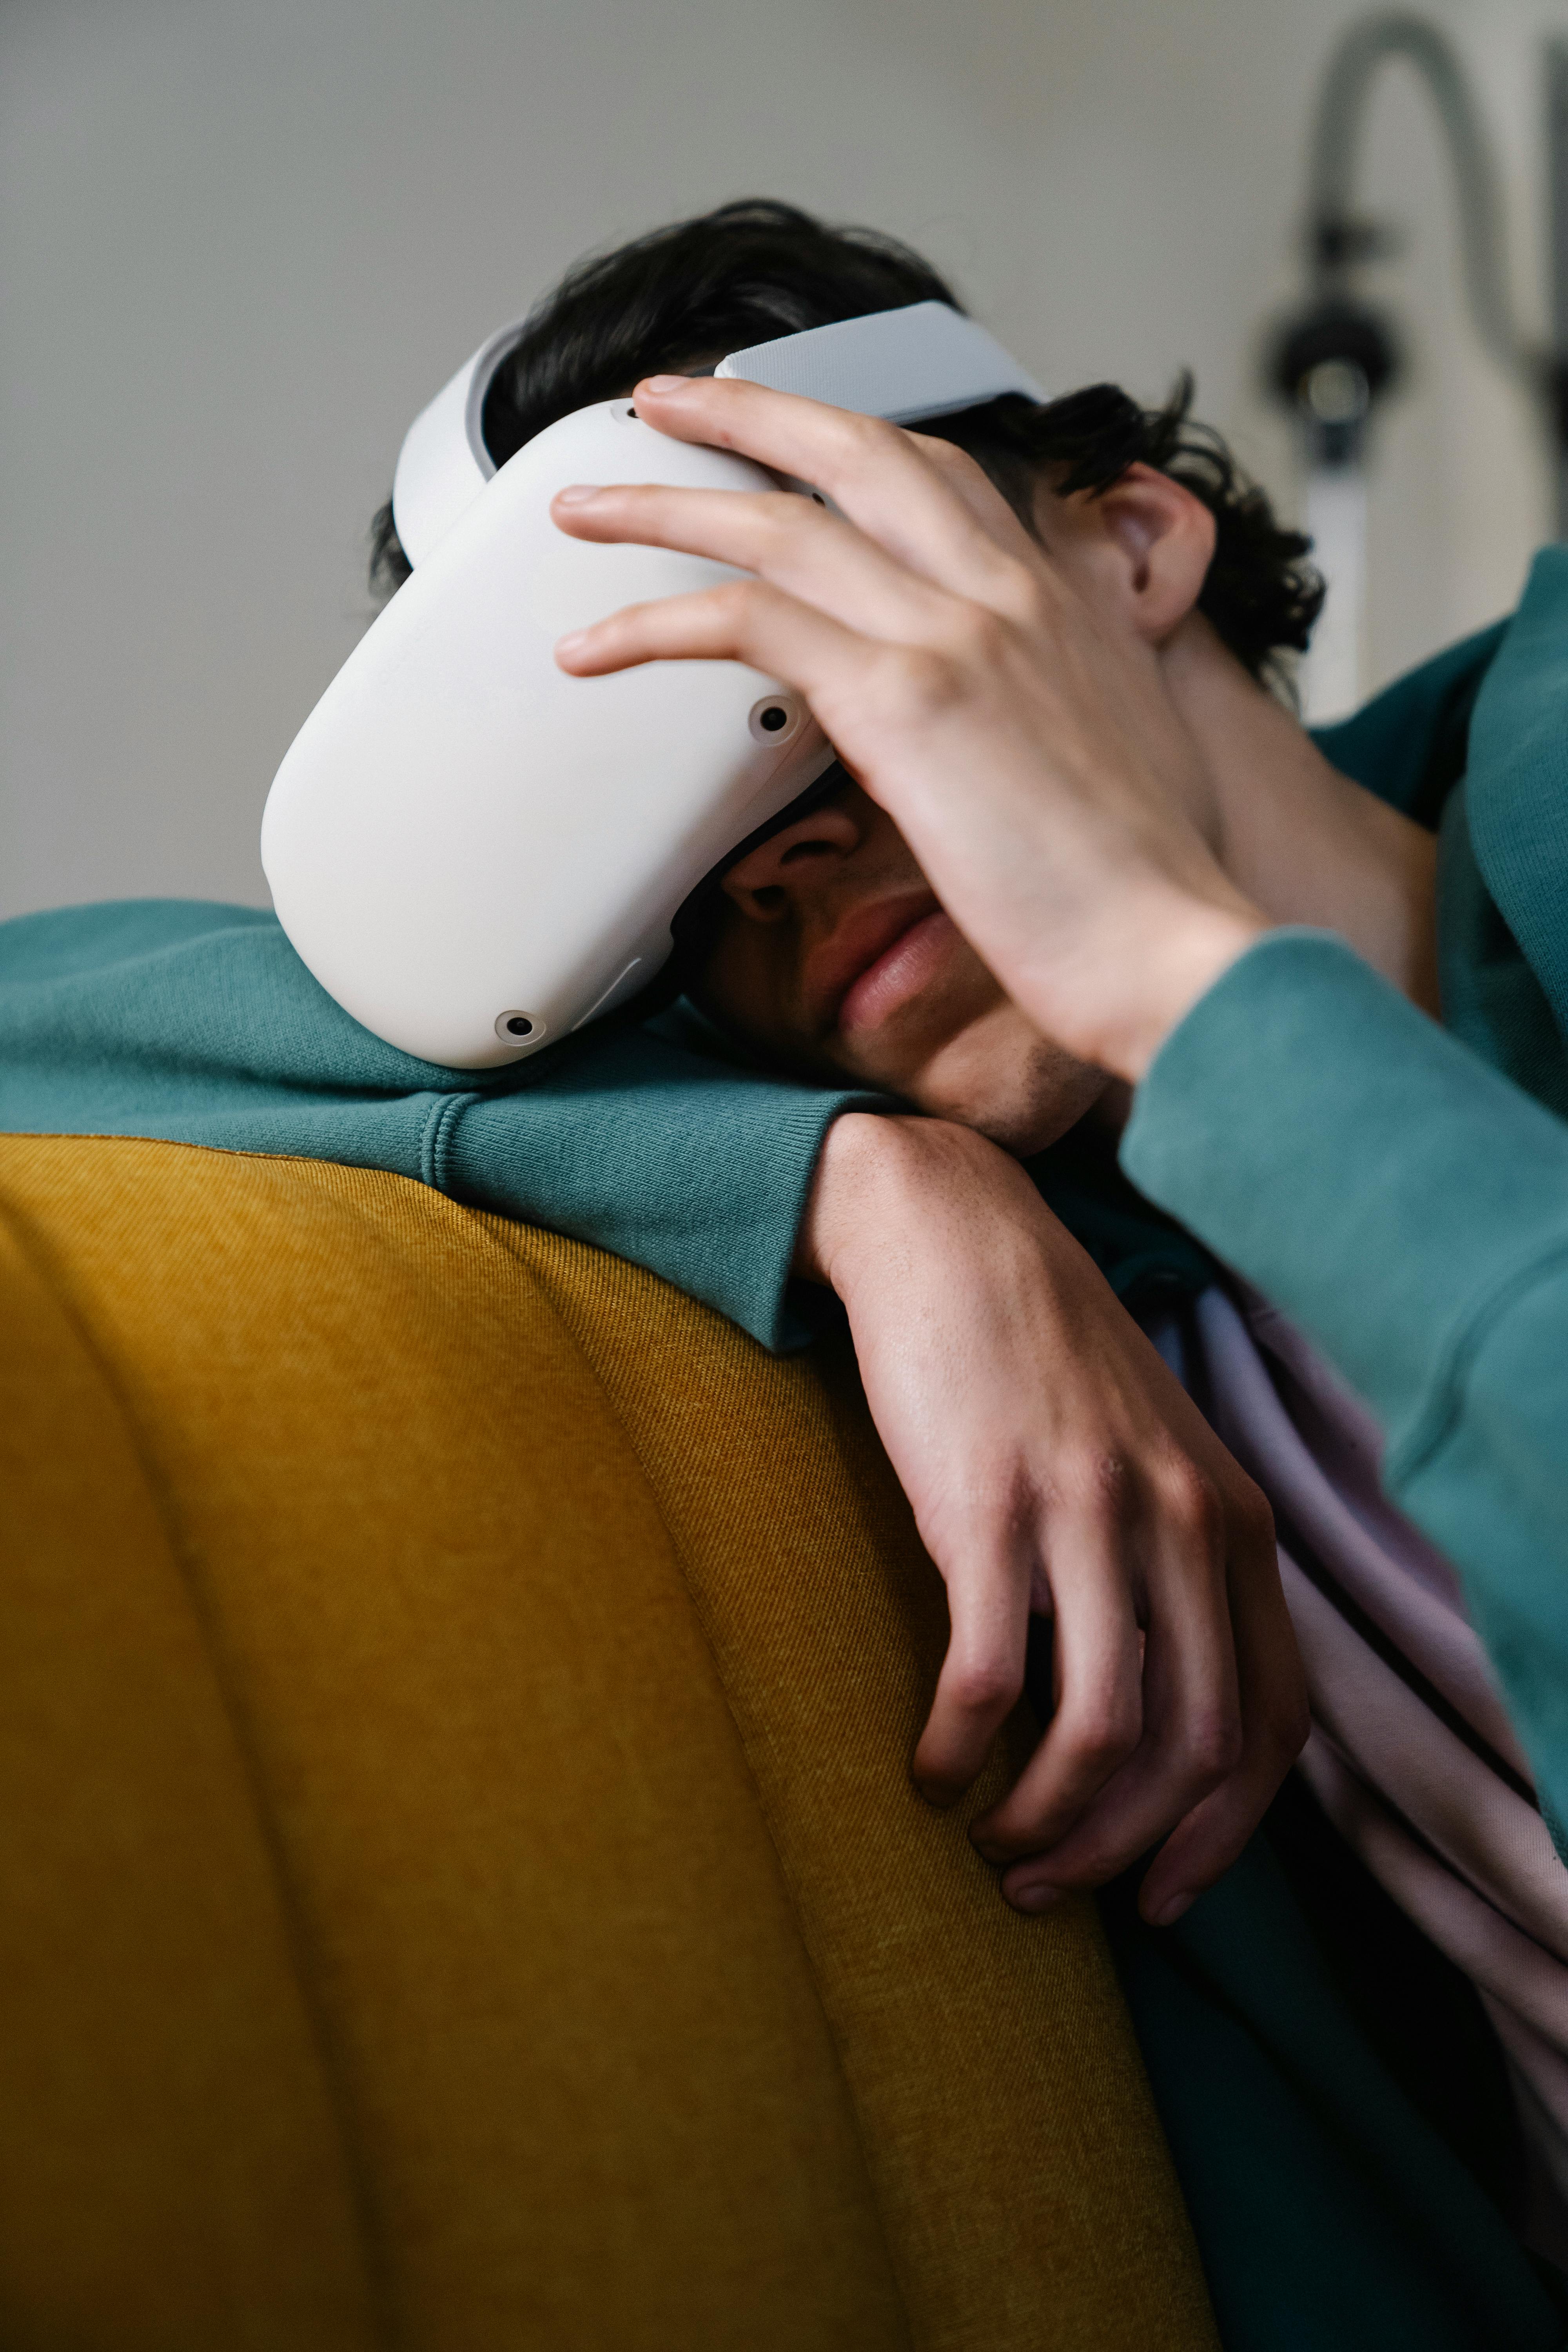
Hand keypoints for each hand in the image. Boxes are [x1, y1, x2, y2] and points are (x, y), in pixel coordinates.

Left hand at [552, 373, 1267, 1082]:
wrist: (1172, 951)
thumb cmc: (1148, 892)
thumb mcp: (1129, 761)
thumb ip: (1062, 714)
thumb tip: (1011, 736)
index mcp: (1065, 606)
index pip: (950, 477)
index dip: (858, 438)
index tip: (794, 430)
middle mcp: (1012, 595)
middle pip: (861, 449)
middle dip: (751, 407)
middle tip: (668, 398)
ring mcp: (959, 635)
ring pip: (781, 521)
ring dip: (666, 504)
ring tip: (587, 505)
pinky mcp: (905, 700)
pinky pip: (750, 623)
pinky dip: (658, 623)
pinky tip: (602, 644)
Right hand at [799, 1111, 1307, 1924]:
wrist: (951, 1233)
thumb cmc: (1042, 1357)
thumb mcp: (1153, 1454)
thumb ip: (1179, 1564)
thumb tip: (1156, 1714)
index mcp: (1234, 1519)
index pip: (1275, 1721)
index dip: (1228, 1835)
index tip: (1165, 1895)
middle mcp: (1183, 1521)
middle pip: (1196, 1748)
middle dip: (1129, 1853)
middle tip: (1054, 1888)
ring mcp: (1089, 1512)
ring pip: (1102, 1731)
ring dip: (1046, 1822)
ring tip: (992, 1846)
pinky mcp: (989, 1506)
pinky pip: (989, 1675)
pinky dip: (958, 1750)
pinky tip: (927, 1771)